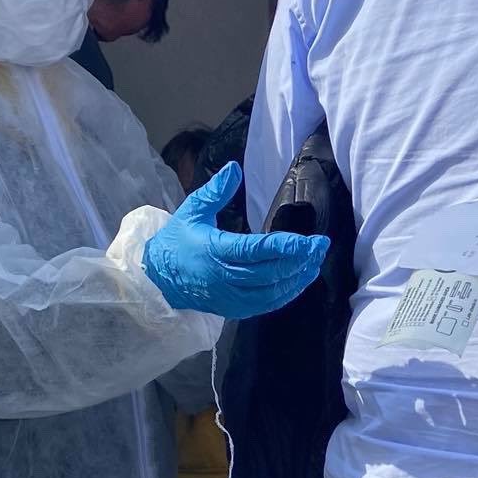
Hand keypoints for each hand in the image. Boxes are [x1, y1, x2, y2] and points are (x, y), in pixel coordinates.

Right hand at [142, 163, 330, 319]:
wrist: (157, 279)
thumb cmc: (177, 241)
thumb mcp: (192, 210)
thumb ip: (216, 191)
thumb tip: (234, 168)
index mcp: (215, 250)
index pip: (256, 250)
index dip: (285, 246)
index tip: (309, 241)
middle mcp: (224, 277)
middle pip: (270, 272)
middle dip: (299, 260)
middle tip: (320, 246)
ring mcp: (229, 297)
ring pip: (271, 291)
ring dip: (297, 278)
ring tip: (315, 262)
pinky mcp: (233, 309)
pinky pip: (265, 304)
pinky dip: (286, 293)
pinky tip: (299, 280)